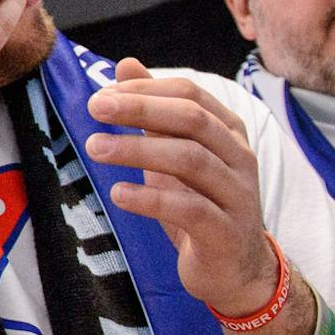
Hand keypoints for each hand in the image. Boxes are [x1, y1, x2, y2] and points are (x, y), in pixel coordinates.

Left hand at [84, 58, 280, 316]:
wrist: (234, 269)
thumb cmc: (198, 202)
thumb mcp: (173, 153)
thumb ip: (153, 112)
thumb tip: (125, 65)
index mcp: (228, 131)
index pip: (190, 94)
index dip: (145, 90)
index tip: (102, 95)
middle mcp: (240, 157)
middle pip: (192, 120)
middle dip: (140, 110)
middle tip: (95, 108)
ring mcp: (238, 194)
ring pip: (191, 160)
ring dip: (138, 150)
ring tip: (94, 148)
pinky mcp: (227, 232)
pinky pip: (191, 209)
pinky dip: (151, 199)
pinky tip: (118, 193)